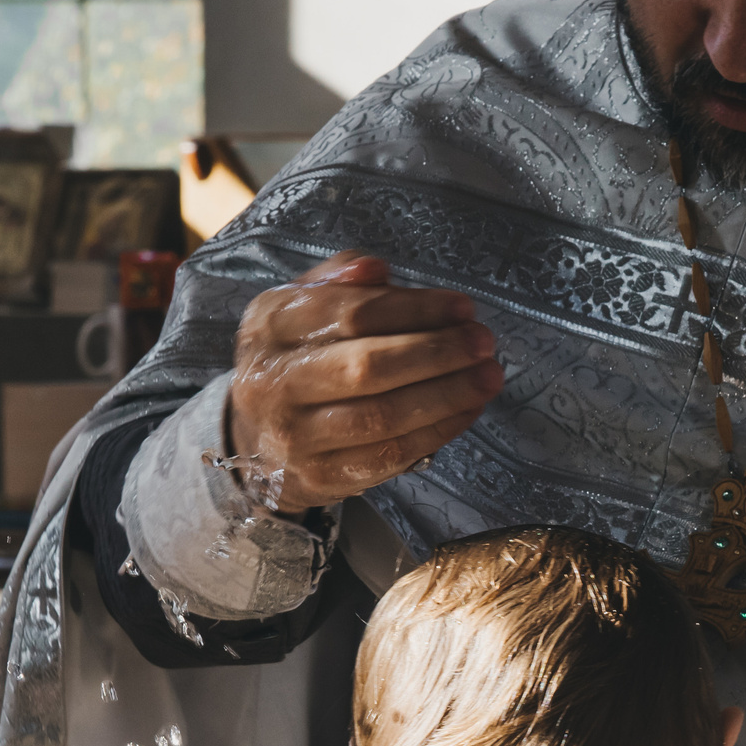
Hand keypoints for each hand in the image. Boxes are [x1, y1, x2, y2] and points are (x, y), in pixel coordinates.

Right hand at [226, 252, 501, 514]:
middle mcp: (274, 382)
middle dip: (437, 353)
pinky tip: (466, 410)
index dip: (414, 309)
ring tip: (487, 377)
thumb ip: (338, 282)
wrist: (258, 439)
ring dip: (446, 396)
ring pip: (383, 416)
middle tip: (483, 343)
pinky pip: (389, 455)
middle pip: (368, 367)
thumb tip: (376, 269)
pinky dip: (436, 432)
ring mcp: (295, 437)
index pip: (351, 312)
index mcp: (269, 326)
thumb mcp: (302, 307)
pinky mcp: (321, 477)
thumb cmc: (297, 359)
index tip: (462, 307)